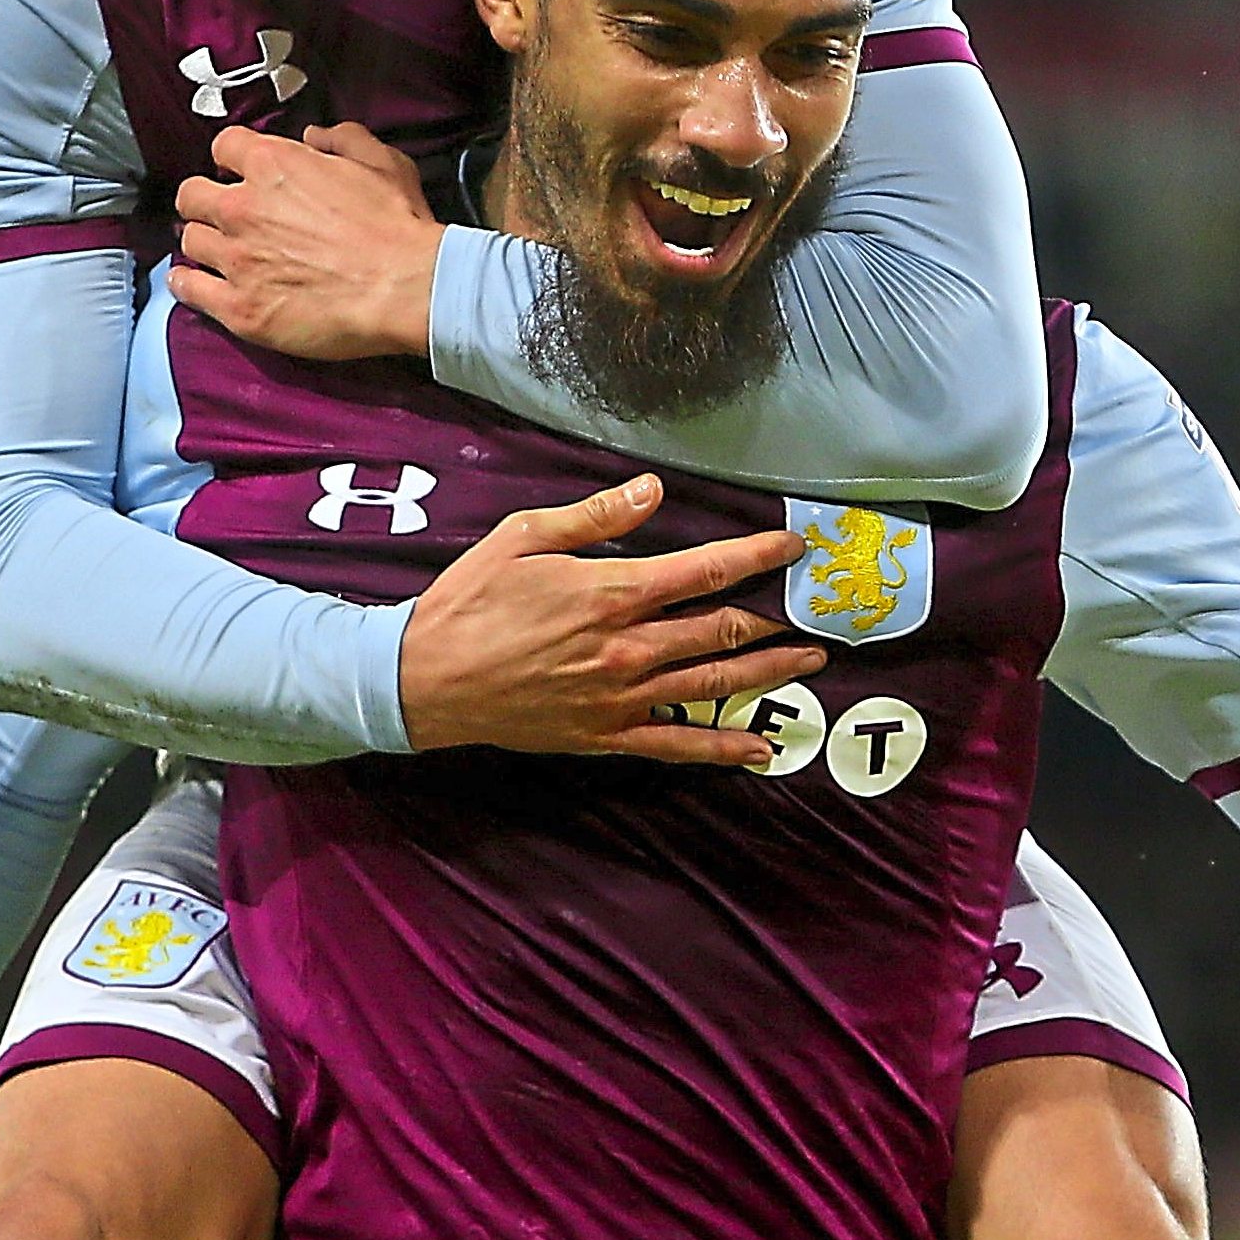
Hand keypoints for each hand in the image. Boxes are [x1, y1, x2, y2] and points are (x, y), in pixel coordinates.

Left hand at [172, 122, 442, 359]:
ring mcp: (236, 260)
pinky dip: (187, 285)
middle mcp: (242, 208)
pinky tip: (194, 284)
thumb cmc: (399, 227)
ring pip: (190, 242)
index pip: (224, 146)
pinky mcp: (239, 307)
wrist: (407, 288)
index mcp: (273, 165)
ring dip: (203, 244)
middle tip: (226, 216)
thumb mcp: (383, 161)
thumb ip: (342, 139)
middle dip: (206, 202)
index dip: (233, 158)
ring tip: (217, 253)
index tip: (240, 172)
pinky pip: (188, 290)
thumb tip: (314, 136)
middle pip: (192, 195)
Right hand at [402, 474, 824, 765]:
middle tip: (815, 609)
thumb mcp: (524, 537)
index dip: (756, 556)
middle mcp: (627, 647)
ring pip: (712, 685)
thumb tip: (654, 491)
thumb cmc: (470, 600)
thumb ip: (596, 517)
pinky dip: (722, 747)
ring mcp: (621, 698)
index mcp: (611, 593)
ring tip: (811, 661)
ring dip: (768, 672)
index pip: (704, 571)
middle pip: (721, 630)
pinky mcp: (606, 735)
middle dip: (774, 617)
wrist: (425, 680)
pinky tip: (761, 748)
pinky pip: (676, 745)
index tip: (792, 545)